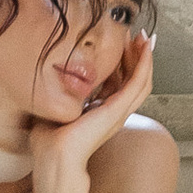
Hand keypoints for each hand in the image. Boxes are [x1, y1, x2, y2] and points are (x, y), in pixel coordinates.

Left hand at [29, 32, 155, 192]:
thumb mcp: (56, 109)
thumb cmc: (50, 141)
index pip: (119, 82)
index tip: (122, 41)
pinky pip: (138, 83)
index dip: (123, 62)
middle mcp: (114, 111)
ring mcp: (119, 111)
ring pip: (141, 80)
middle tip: (139, 34)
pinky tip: (144, 47)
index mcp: (101, 112)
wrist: (54, 158)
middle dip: (138, 55)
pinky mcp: (118, 109)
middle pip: (134, 79)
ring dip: (145, 57)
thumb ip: (58, 96)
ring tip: (144, 37)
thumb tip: (47, 81)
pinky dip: (144, 64)